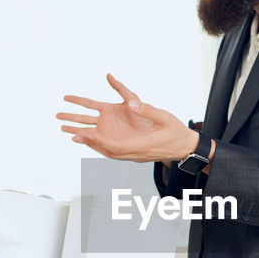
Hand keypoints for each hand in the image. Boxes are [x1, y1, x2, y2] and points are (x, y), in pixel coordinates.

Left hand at [57, 73, 196, 162]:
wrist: (185, 146)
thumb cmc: (176, 132)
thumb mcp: (163, 117)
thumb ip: (146, 109)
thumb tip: (129, 102)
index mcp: (142, 146)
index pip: (115, 146)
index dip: (97, 141)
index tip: (84, 134)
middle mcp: (135, 153)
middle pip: (107, 151)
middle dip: (90, 143)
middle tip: (73, 135)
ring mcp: (135, 155)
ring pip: (110, 152)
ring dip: (94, 145)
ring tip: (78, 137)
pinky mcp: (136, 153)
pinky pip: (116, 152)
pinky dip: (103, 146)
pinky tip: (95, 141)